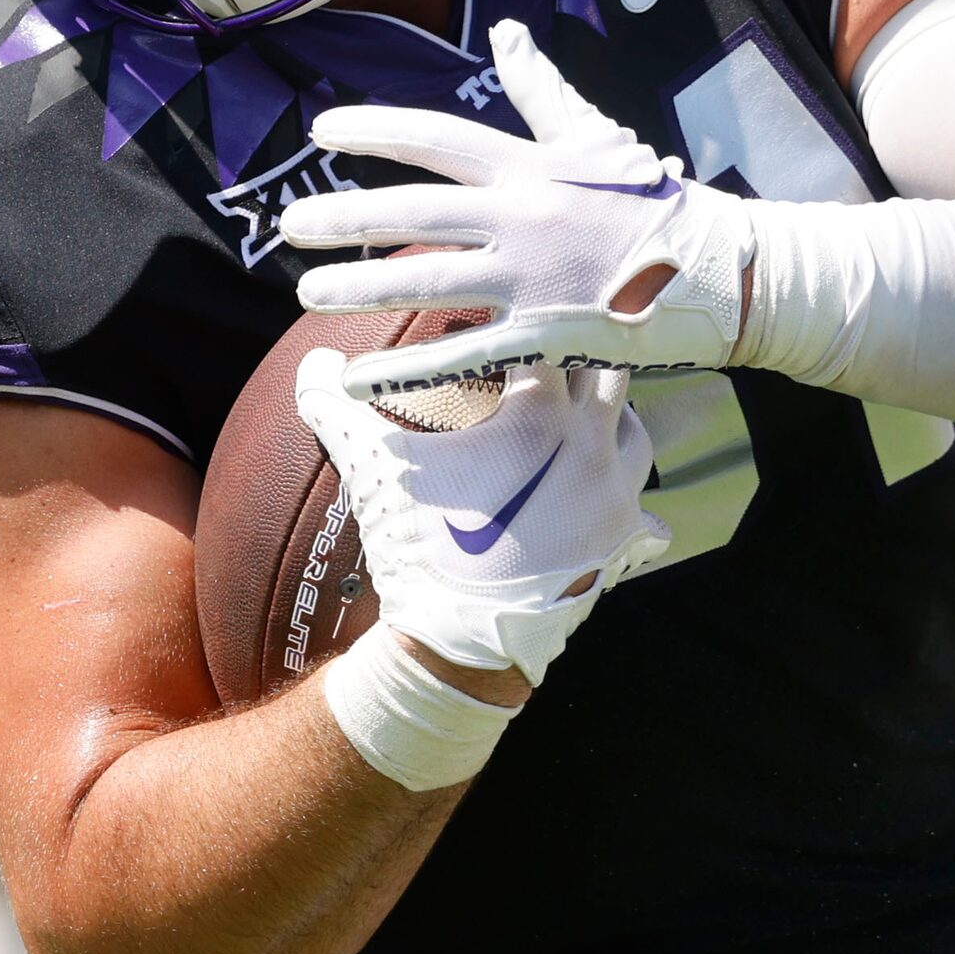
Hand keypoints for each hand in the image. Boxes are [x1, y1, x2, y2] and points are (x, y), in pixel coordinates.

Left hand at [280, 20, 754, 400]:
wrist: (722, 269)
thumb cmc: (650, 199)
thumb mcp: (592, 136)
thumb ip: (539, 88)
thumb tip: (505, 28)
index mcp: (530, 166)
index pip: (439, 137)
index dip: (376, 131)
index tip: (320, 131)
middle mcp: (525, 216)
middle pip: (417, 212)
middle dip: (345, 216)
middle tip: (287, 226)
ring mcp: (534, 276)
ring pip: (429, 280)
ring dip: (360, 287)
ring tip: (306, 292)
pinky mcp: (546, 333)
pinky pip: (463, 355)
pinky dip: (406, 370)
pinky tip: (356, 377)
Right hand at [293, 350, 668, 686]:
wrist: (460, 642)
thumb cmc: (420, 548)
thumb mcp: (373, 471)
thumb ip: (339, 408)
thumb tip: (312, 364)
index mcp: (542, 418)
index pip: (547, 335)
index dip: (526, 317)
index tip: (512, 311)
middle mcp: (594, 448)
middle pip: (609, 368)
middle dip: (582, 353)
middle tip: (553, 348)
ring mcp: (616, 497)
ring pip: (637, 431)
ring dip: (611, 416)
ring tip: (580, 415)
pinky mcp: (620, 543)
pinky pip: (642, 507)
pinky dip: (625, 494)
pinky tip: (609, 496)